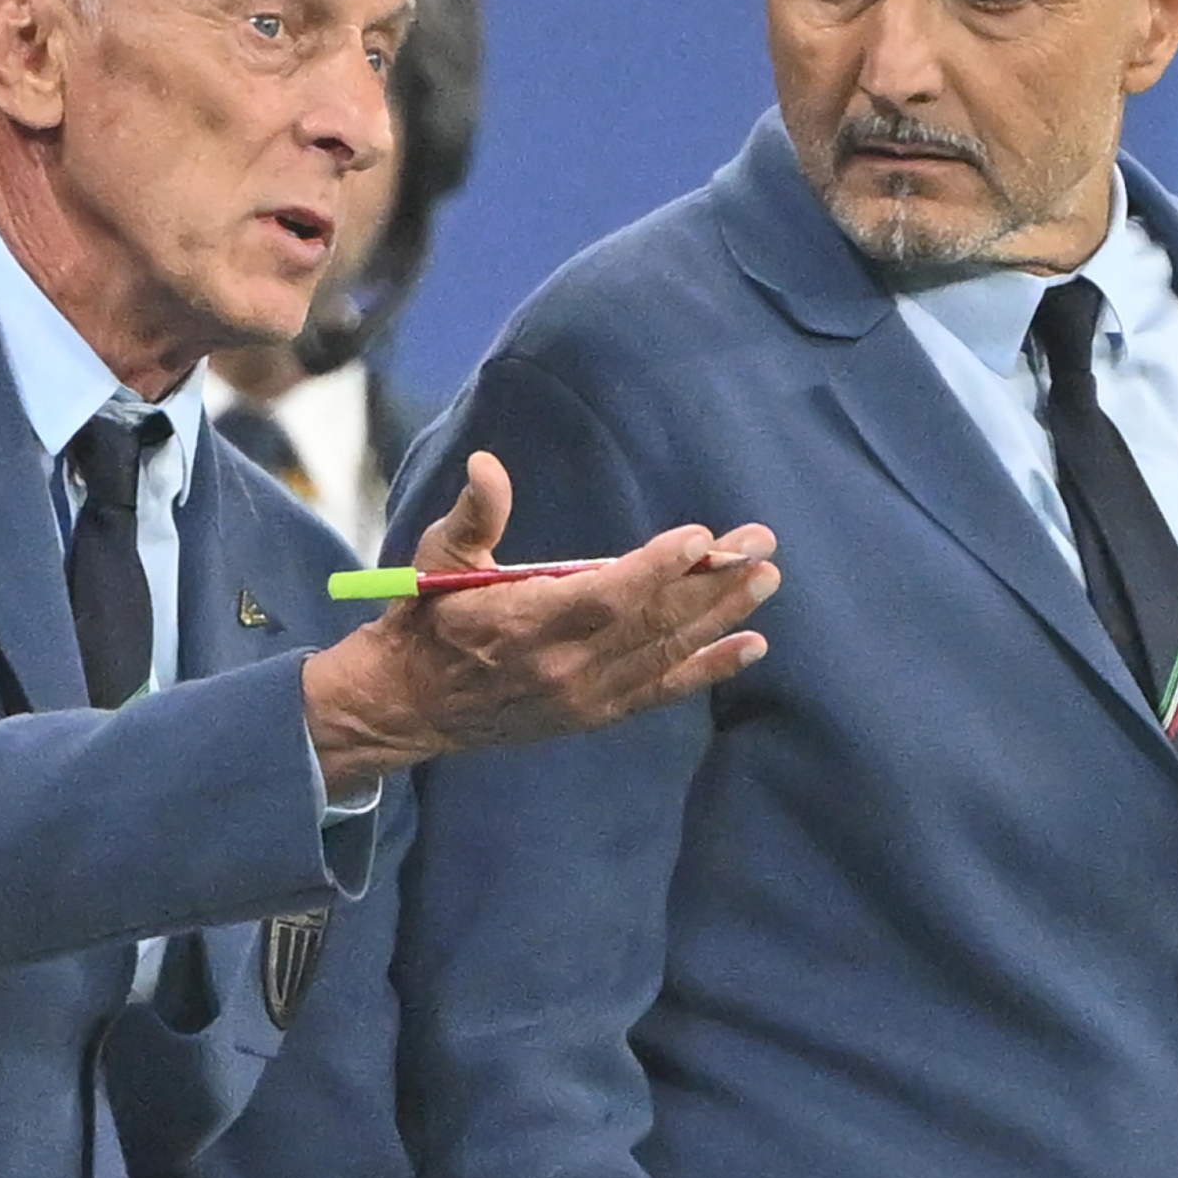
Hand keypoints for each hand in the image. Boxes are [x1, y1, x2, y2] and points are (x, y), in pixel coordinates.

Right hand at [302, 452, 778, 791]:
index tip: (701, 539)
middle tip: (760, 546)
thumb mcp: (438, 559)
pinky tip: (750, 647)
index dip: (658, 568)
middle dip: (712, 582)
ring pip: (666, 651)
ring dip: (721, 617)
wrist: (411, 705)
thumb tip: (486, 465)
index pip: (607, 594)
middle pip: (652, 620)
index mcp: (526, 622)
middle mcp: (564, 664)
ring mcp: (584, 694)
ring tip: (765, 582)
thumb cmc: (428, 618)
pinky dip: (707, 670)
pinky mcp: (594, 713)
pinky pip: (661, 690)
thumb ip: (473, 514)